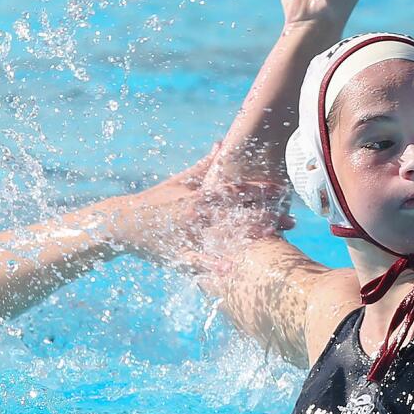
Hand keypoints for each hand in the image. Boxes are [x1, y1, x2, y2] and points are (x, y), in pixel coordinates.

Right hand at [120, 146, 292, 273]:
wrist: (121, 223)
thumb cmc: (155, 200)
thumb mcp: (180, 181)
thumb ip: (205, 166)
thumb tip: (222, 143)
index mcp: (199, 195)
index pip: (235, 190)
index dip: (260, 190)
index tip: (282, 190)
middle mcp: (196, 213)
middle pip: (237, 214)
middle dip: (265, 217)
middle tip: (292, 221)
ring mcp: (187, 234)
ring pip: (223, 237)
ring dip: (249, 240)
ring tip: (272, 243)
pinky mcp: (177, 253)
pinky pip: (197, 261)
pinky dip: (213, 265)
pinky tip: (231, 270)